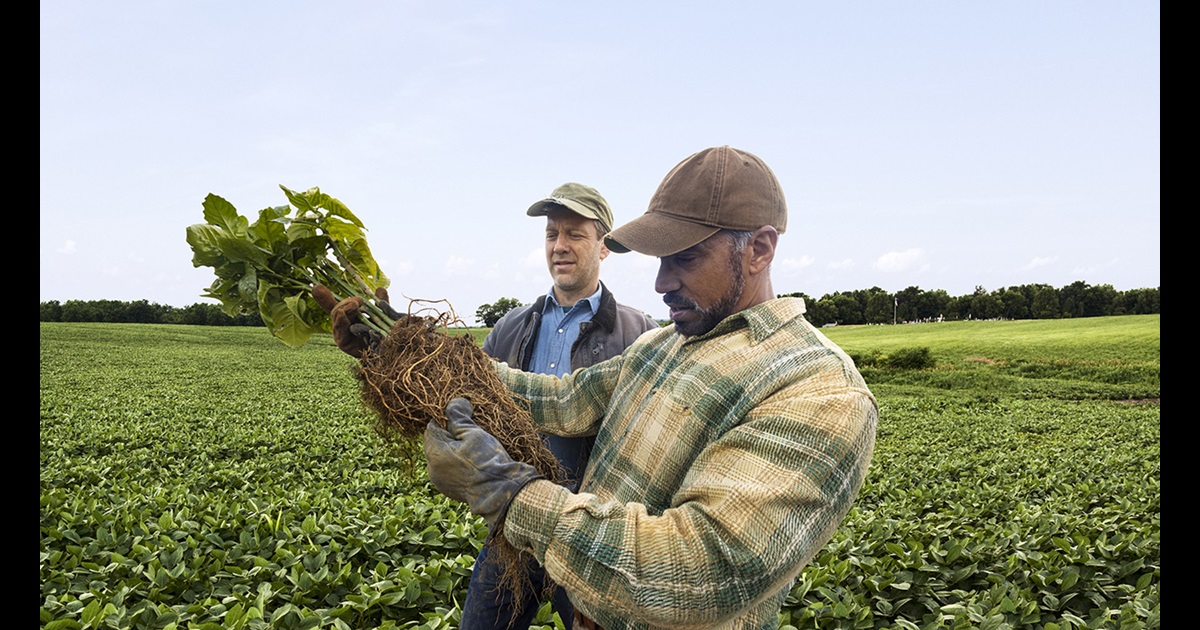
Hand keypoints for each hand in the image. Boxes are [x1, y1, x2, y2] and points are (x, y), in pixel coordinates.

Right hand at [312, 285, 400, 357]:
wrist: (387, 356)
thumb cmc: (382, 338)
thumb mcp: (382, 318)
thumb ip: (380, 305)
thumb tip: (380, 288)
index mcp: (348, 318)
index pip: (336, 304)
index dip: (324, 297)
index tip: (317, 287)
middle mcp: (342, 326)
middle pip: (336, 309)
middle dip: (346, 302)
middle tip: (359, 300)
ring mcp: (340, 335)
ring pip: (337, 317)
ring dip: (345, 309)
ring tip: (356, 304)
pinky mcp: (343, 344)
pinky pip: (340, 331)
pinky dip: (342, 321)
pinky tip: (344, 315)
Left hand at [424, 398, 543, 528]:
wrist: (502, 492)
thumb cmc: (488, 460)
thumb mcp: (474, 433)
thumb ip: (458, 417)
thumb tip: (453, 403)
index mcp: (435, 453)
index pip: (432, 427)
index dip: (448, 419)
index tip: (464, 417)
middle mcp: (432, 469)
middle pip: (437, 442)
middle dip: (451, 435)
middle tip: (472, 433)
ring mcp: (440, 482)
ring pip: (443, 457)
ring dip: (454, 450)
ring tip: (475, 448)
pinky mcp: (450, 490)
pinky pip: (449, 470)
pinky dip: (458, 464)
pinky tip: (474, 462)